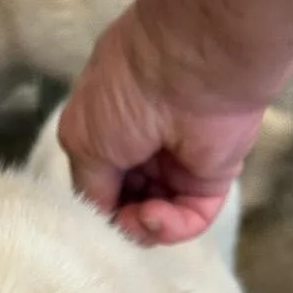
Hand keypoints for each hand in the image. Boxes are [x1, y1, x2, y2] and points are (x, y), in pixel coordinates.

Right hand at [59, 8, 266, 244]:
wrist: (194, 65)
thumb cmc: (127, 91)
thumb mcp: (82, 140)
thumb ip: (89, 185)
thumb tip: (102, 215)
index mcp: (112, 129)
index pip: (102, 183)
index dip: (96, 204)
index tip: (92, 214)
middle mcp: (146, 149)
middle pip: (128, 206)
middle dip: (118, 220)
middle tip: (118, 217)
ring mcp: (178, 167)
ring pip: (157, 219)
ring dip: (142, 226)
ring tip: (140, 215)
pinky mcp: (210, 181)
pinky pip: (190, 219)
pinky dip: (172, 227)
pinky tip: (156, 215)